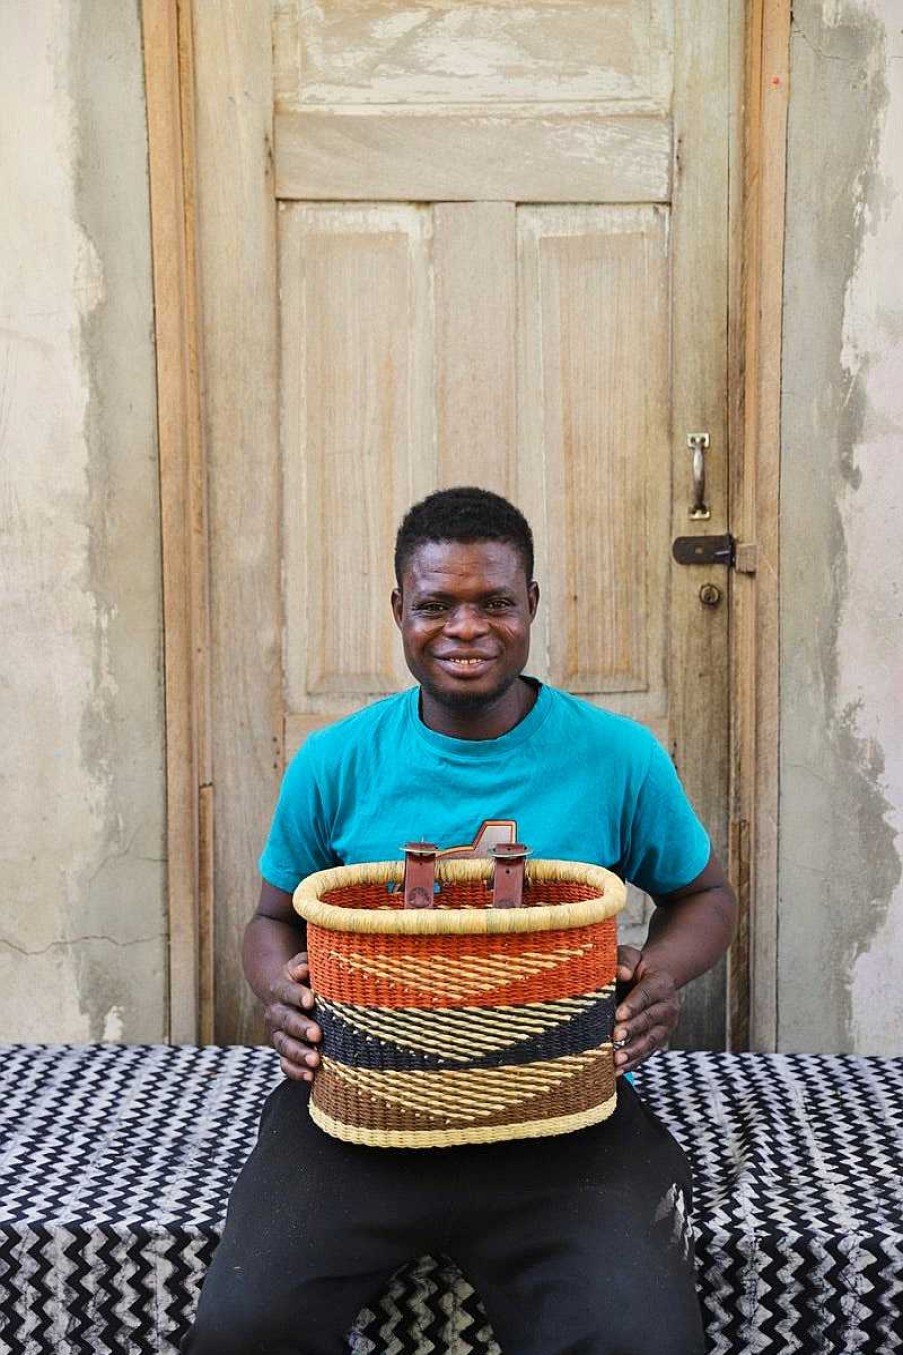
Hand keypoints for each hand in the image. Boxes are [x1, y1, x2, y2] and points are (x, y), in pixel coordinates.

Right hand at [262, 952, 321, 1082]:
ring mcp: (277, 1033)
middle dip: (301, 1028)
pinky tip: (310, 1076)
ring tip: (315, 1061)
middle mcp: (276, 1012)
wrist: (283, 993)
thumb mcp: (302, 965)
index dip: (296, 995)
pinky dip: (295, 1071)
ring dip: (299, 1054)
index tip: (310, 1000)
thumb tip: (305, 969)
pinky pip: (284, 1063)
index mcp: (281, 988)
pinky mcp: (282, 1049)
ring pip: (284, 1045)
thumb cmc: (303, 977)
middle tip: (317, 1035)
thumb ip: (304, 964)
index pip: (286, 990)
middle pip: (286, 1021)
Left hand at [612, 945, 679, 1074]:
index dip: (633, 1005)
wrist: (653, 979)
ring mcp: (665, 1026)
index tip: (618, 1014)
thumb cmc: (636, 966)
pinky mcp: (658, 1040)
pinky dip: (632, 1063)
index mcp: (661, 983)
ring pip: (650, 1041)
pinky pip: (646, 1053)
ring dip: (632, 1052)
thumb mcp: (630, 956)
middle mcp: (668, 1006)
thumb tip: (622, 973)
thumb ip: (624, 960)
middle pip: (649, 1019)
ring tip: (616, 1061)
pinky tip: (616, 1071)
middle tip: (614, 1037)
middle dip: (631, 1030)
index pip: (646, 994)